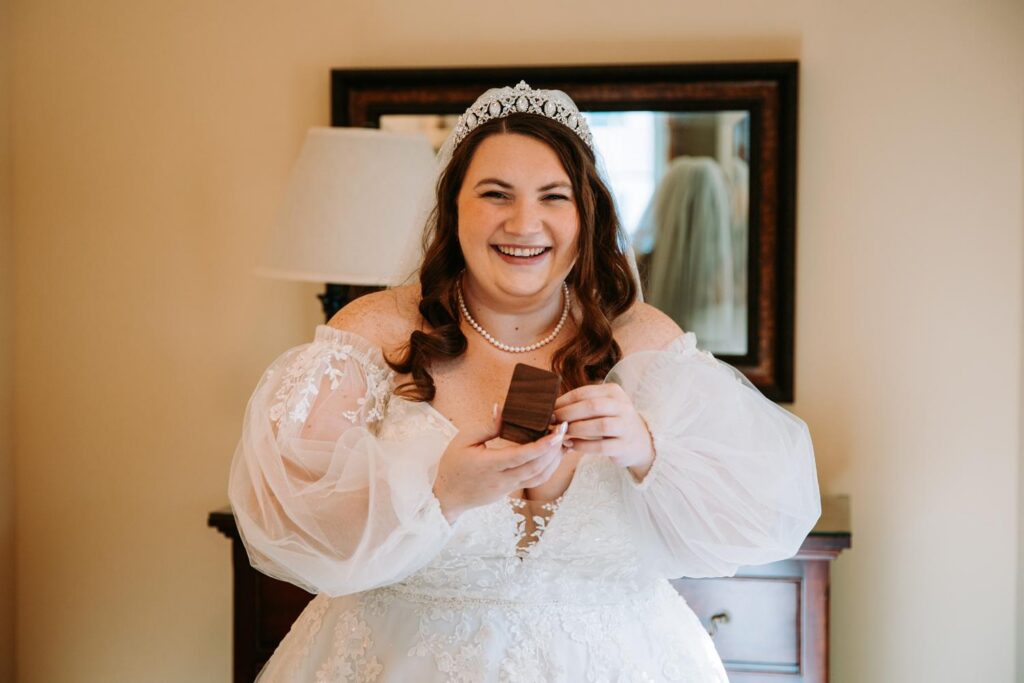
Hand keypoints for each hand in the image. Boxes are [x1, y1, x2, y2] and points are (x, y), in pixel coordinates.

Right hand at [433, 419, 567, 523]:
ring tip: (563, 440)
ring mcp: (508, 488)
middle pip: (536, 467)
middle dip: (555, 449)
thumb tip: (502, 408)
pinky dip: (547, 468)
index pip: (522, 456)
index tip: (557, 431)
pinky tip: (553, 455)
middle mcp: (502, 479)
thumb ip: (487, 426)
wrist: (448, 496)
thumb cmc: (453, 465)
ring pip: (539, 477)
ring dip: (554, 459)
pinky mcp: (511, 491)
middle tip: (565, 428)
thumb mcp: (464, 440)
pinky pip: (534, 481)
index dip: (543, 445)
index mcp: (489, 465)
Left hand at [552, 384, 654, 478]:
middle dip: (569, 413)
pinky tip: (571, 445)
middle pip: (592, 406)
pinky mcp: (625, 446)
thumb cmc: (612, 420)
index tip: (549, 408)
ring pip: (599, 425)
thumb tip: (551, 407)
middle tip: (553, 421)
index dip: (564, 401)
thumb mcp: (603, 406)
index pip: (585, 392)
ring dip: (577, 429)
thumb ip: (582, 404)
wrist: (640, 441)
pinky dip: (583, 446)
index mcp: (614, 392)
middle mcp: (622, 407)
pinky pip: (601, 446)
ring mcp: (626, 426)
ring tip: (562, 433)